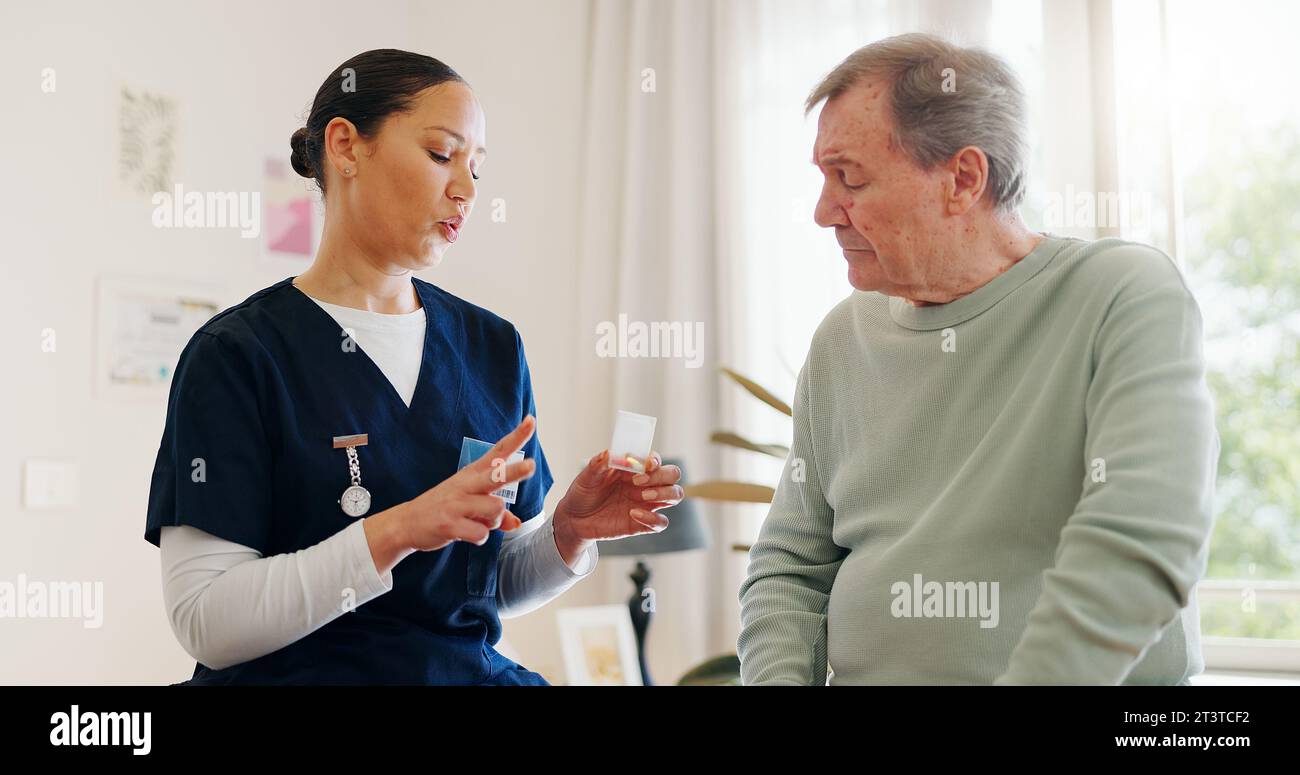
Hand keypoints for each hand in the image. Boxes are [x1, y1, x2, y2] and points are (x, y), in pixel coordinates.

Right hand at [399, 416, 537, 551]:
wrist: (406, 522)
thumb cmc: (444, 509)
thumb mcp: (469, 504)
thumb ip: (496, 513)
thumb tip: (516, 523)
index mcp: (472, 474)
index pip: (498, 452)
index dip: (516, 437)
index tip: (531, 420)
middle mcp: (466, 485)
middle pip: (496, 476)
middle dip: (514, 472)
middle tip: (532, 465)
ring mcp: (457, 503)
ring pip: (495, 510)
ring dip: (492, 521)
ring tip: (476, 521)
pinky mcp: (449, 524)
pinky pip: (482, 534)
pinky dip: (478, 537)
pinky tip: (464, 533)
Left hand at [553, 450, 681, 547]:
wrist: (575, 518)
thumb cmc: (583, 492)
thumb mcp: (586, 476)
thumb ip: (598, 464)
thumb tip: (609, 453)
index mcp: (634, 469)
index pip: (655, 460)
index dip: (654, 460)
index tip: (644, 465)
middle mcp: (645, 484)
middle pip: (672, 475)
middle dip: (662, 476)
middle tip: (638, 482)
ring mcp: (646, 503)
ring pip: (675, 495)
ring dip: (664, 493)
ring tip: (642, 495)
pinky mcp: (643, 523)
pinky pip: (661, 522)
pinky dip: (653, 518)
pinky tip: (634, 514)